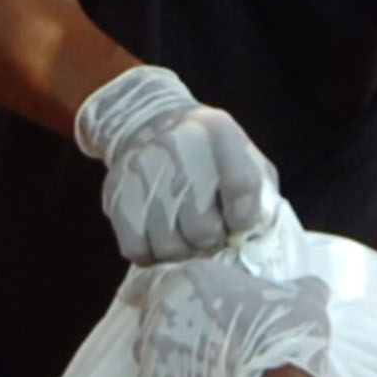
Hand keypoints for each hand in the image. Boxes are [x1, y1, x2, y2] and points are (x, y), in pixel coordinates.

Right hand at [74, 65, 280, 263]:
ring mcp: (141, 171)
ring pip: (168, 246)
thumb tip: (252, 239)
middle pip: (201, 228)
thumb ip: (260, 194)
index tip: (240, 226)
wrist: (146, 122)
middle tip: (210, 234)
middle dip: (211, 241)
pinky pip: (136, 250)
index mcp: (216, 131)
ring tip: (185, 236)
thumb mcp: (245, 157)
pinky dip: (151, 254)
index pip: (242, 187)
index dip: (244, 219)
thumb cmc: (210, 154)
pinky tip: (160, 238)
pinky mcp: (116, 194)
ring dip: (181, 251)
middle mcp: (176, 146)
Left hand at [133, 255, 332, 376]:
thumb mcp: (302, 296)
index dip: (150, 287)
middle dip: (167, 322)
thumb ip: (299, 286)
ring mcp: (155, 347)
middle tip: (192, 333)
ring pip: (147, 347)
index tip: (143, 294)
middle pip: (151, 313)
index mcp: (190, 278)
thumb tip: (313, 287)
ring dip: (164, 352)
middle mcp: (163, 309)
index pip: (151, 277)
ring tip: (192, 362)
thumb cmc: (284, 333)